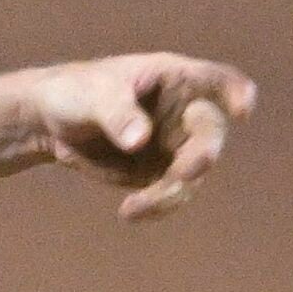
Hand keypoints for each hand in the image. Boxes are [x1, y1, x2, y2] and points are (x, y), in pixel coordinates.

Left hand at [27, 54, 258, 221]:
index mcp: (175, 78)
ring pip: (193, 173)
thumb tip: (140, 139)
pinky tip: (130, 212)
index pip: (215, 80)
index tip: (242, 108)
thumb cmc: (75, 91)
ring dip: (173, 192)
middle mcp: (184, 112)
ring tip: (136, 206)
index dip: (235, 91)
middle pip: (209, 135)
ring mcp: (176, 145)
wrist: (50, 121)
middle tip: (186, 172)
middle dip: (202, 155)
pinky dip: (156, 206)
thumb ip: (117, 113)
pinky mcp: (160, 173)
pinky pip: (170, 193)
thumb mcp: (92, 95)